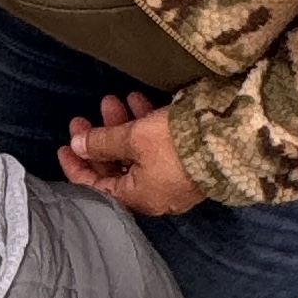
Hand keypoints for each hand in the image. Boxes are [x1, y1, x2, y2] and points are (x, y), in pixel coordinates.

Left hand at [56, 93, 203, 216]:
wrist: (233, 139)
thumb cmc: (177, 145)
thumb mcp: (133, 139)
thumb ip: (102, 142)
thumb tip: (76, 144)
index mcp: (139, 198)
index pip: (97, 188)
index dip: (77, 167)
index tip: (65, 146)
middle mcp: (157, 194)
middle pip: (117, 168)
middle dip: (100, 140)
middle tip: (86, 116)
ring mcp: (175, 179)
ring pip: (138, 154)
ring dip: (123, 127)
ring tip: (113, 99)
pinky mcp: (191, 161)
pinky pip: (160, 146)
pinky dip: (146, 126)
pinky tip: (140, 101)